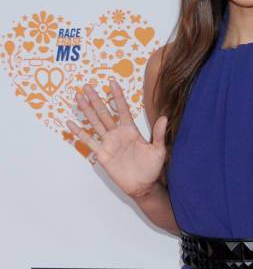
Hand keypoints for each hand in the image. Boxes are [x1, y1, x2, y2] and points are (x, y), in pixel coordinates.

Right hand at [66, 78, 167, 197]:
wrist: (143, 186)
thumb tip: (164, 118)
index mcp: (130, 130)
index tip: (112, 82)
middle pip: (104, 112)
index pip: (122, 109)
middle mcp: (117, 134)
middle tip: (87, 85)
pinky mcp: (101, 154)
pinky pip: (88, 141)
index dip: (117, 96)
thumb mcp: (158, 150)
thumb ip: (159, 134)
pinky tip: (71, 123)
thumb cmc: (152, 168)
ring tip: (78, 98)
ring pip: (95, 123)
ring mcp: (108, 143)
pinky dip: (79, 132)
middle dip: (96, 99)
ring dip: (86, 110)